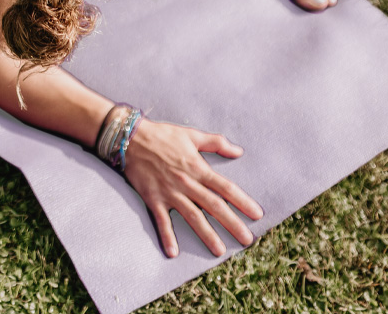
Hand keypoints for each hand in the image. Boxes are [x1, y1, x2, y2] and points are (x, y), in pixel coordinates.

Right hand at [123, 117, 262, 257]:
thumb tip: (238, 151)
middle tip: (247, 240)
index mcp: (197, 167)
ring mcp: (170, 192)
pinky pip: (162, 221)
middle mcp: (186, 182)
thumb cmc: (162, 135)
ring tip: (220, 251)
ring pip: (192, 216)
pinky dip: (167, 237)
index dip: (242, 201)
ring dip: (207, 234)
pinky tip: (173, 253)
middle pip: (214, 205)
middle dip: (232, 223)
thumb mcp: (191, 135)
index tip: (257, 214)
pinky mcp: (154, 198)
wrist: (130, 138)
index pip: (225, 187)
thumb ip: (216, 143)